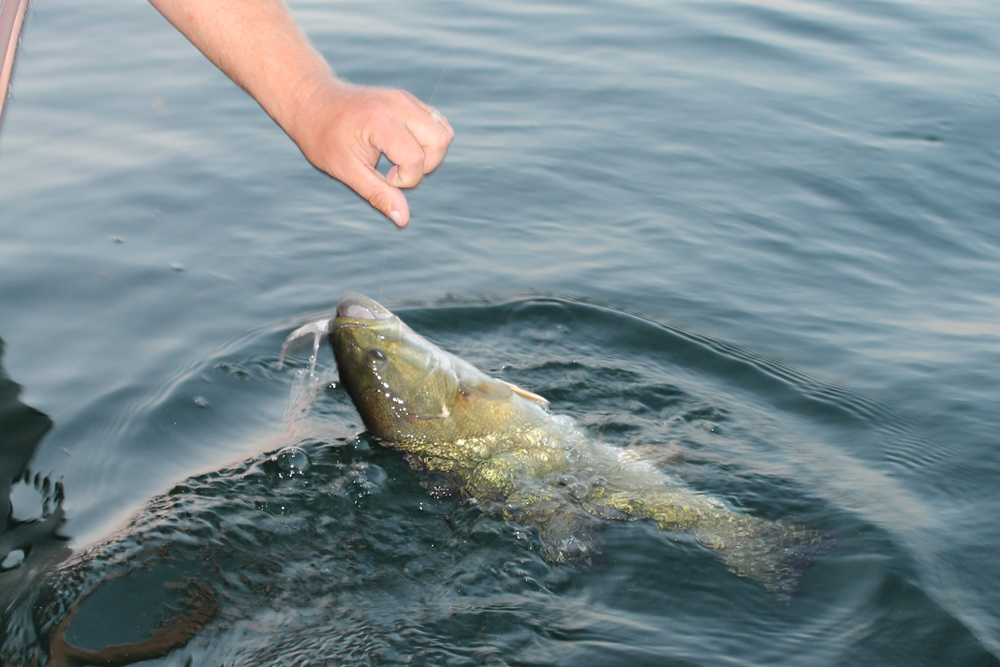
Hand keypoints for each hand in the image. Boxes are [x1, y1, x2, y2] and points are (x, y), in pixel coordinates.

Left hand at [288, 75, 454, 226]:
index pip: (415, 158)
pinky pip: (435, 122)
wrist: (311, 100)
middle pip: (440, 141)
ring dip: (429, 153)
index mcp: (380, 122)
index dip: (406, 178)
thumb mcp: (346, 170)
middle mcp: (398, 105)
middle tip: (395, 170)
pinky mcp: (407, 99)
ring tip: (399, 158)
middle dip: (425, 165)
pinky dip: (426, 141)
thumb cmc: (323, 136)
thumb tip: (403, 219)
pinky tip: (400, 147)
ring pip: (443, 131)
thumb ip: (377, 194)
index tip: (384, 177)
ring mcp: (405, 99)